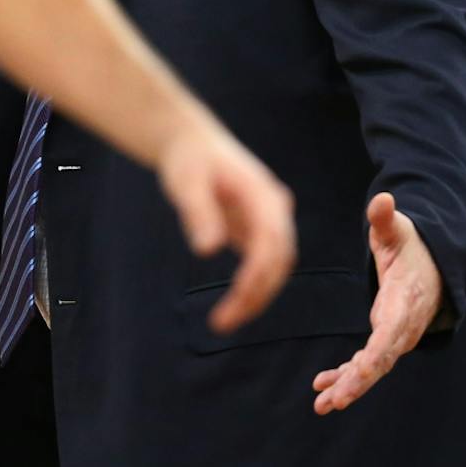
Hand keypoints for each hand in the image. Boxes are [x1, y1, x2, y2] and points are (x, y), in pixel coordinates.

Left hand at [156, 113, 294, 334]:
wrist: (193, 143)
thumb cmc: (189, 159)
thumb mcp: (187, 182)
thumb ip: (199, 213)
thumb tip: (207, 250)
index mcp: (263, 195)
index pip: (271, 242)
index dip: (258, 273)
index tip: (237, 298)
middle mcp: (275, 210)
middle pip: (279, 261)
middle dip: (256, 295)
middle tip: (221, 322)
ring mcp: (270, 221)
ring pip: (276, 268)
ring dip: (256, 297)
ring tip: (223, 321)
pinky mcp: (259, 231)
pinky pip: (264, 265)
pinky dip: (252, 287)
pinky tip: (232, 307)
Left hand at [313, 193, 442, 414]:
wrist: (434, 265)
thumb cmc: (412, 246)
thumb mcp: (398, 230)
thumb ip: (386, 219)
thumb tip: (382, 198)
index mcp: (406, 301)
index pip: (393, 332)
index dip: (377, 353)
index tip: (361, 371)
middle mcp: (404, 325)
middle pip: (382, 360)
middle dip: (359, 381)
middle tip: (335, 401)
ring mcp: (396, 336)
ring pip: (374, 368)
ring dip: (349, 386)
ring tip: (322, 404)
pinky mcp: (386, 339)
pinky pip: (368, 364)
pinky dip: (347, 376)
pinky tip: (322, 387)